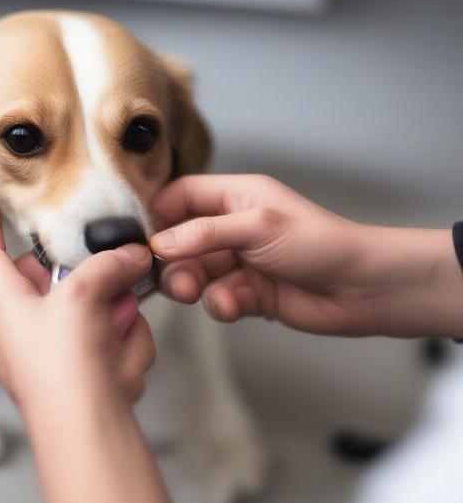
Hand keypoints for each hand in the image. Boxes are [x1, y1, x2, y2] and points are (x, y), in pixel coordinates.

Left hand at [0, 198, 155, 408]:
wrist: (86, 430)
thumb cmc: (63, 366)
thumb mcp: (83, 297)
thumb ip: (109, 266)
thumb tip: (133, 256)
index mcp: (4, 304)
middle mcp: (22, 326)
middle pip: (54, 281)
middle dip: (89, 279)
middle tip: (111, 277)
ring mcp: (52, 350)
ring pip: (94, 311)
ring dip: (113, 318)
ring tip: (115, 335)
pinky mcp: (78, 369)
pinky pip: (107, 340)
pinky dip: (120, 345)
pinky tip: (120, 363)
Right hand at [150, 175, 462, 337]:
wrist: (361, 288)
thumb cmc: (316, 243)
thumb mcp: (256, 227)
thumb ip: (204, 233)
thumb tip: (159, 243)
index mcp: (236, 197)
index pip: (182, 197)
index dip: (159, 215)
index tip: (141, 240)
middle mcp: (233, 228)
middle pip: (183, 240)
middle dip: (174, 260)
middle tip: (173, 279)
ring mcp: (240, 262)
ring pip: (196, 273)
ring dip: (193, 285)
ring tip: (197, 293)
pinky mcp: (248, 293)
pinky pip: (217, 297)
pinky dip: (221, 303)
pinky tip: (234, 306)